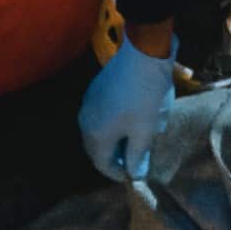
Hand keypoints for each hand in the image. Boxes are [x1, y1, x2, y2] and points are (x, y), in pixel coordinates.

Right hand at [77, 38, 179, 186]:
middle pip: (98, 149)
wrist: (142, 54)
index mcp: (95, 135)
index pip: (103, 165)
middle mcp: (85, 121)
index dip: (119, 174)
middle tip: (136, 159)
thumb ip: (138, 156)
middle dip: (116, 157)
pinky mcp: (95, 90)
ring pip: (100, 131)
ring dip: (116, 139)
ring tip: (136, 138)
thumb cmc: (145, 97)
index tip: (136, 175)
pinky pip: (102, 116)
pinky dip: (114, 124)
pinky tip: (131, 119)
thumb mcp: (145, 131)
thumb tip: (136, 175)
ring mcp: (88, 104)